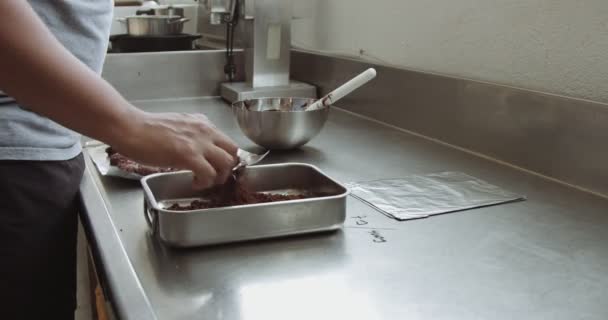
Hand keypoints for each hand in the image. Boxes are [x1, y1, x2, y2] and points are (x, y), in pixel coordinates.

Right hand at [113, 110, 237, 188]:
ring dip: (219, 177)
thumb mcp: (178, 123)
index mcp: (202, 123)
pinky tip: (195, 183)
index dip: (226, 157)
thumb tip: (198, 142)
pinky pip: (209, 174)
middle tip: (215, 176)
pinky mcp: (188, 155)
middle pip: (233, 151)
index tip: (218, 167)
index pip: (228, 141)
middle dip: (228, 168)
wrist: (131, 128)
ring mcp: (198, 142)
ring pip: (226, 163)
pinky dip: (205, 183)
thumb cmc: (146, 128)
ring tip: (205, 181)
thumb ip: (192, 131)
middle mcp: (205, 130)